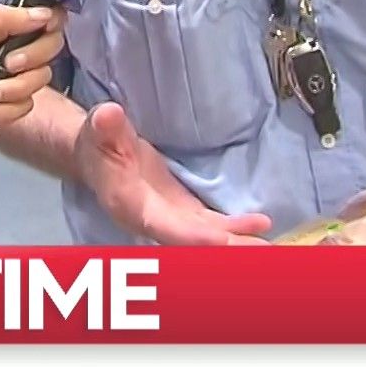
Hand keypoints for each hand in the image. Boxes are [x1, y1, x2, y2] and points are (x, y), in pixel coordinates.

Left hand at [0, 4, 66, 158]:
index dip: (45, 26)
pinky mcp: (10, 103)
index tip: (38, 36)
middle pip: (48, 50)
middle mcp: (6, 48)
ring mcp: (10, 77)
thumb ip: (4, 21)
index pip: (40, 16)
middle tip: (4, 68)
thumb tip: (42, 13)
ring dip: (8, 93)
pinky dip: (2, 113)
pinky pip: (26, 106)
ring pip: (38, 82)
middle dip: (25, 65)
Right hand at [76, 103, 271, 245]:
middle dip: (225, 247)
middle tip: (261, 251)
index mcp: (130, 206)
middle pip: (192, 241)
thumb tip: (109, 114)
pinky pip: (212, 225)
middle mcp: (152, 221)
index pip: (165, 226)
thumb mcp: (99, 129)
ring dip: (236, 242)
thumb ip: (106, 127)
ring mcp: (169, 220)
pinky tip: (261, 224)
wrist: (96, 156)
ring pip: (206, 237)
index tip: (222, 240)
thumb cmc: (97, 141)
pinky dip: (235, 227)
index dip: (194, 236)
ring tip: (269, 246)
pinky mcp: (182, 214)